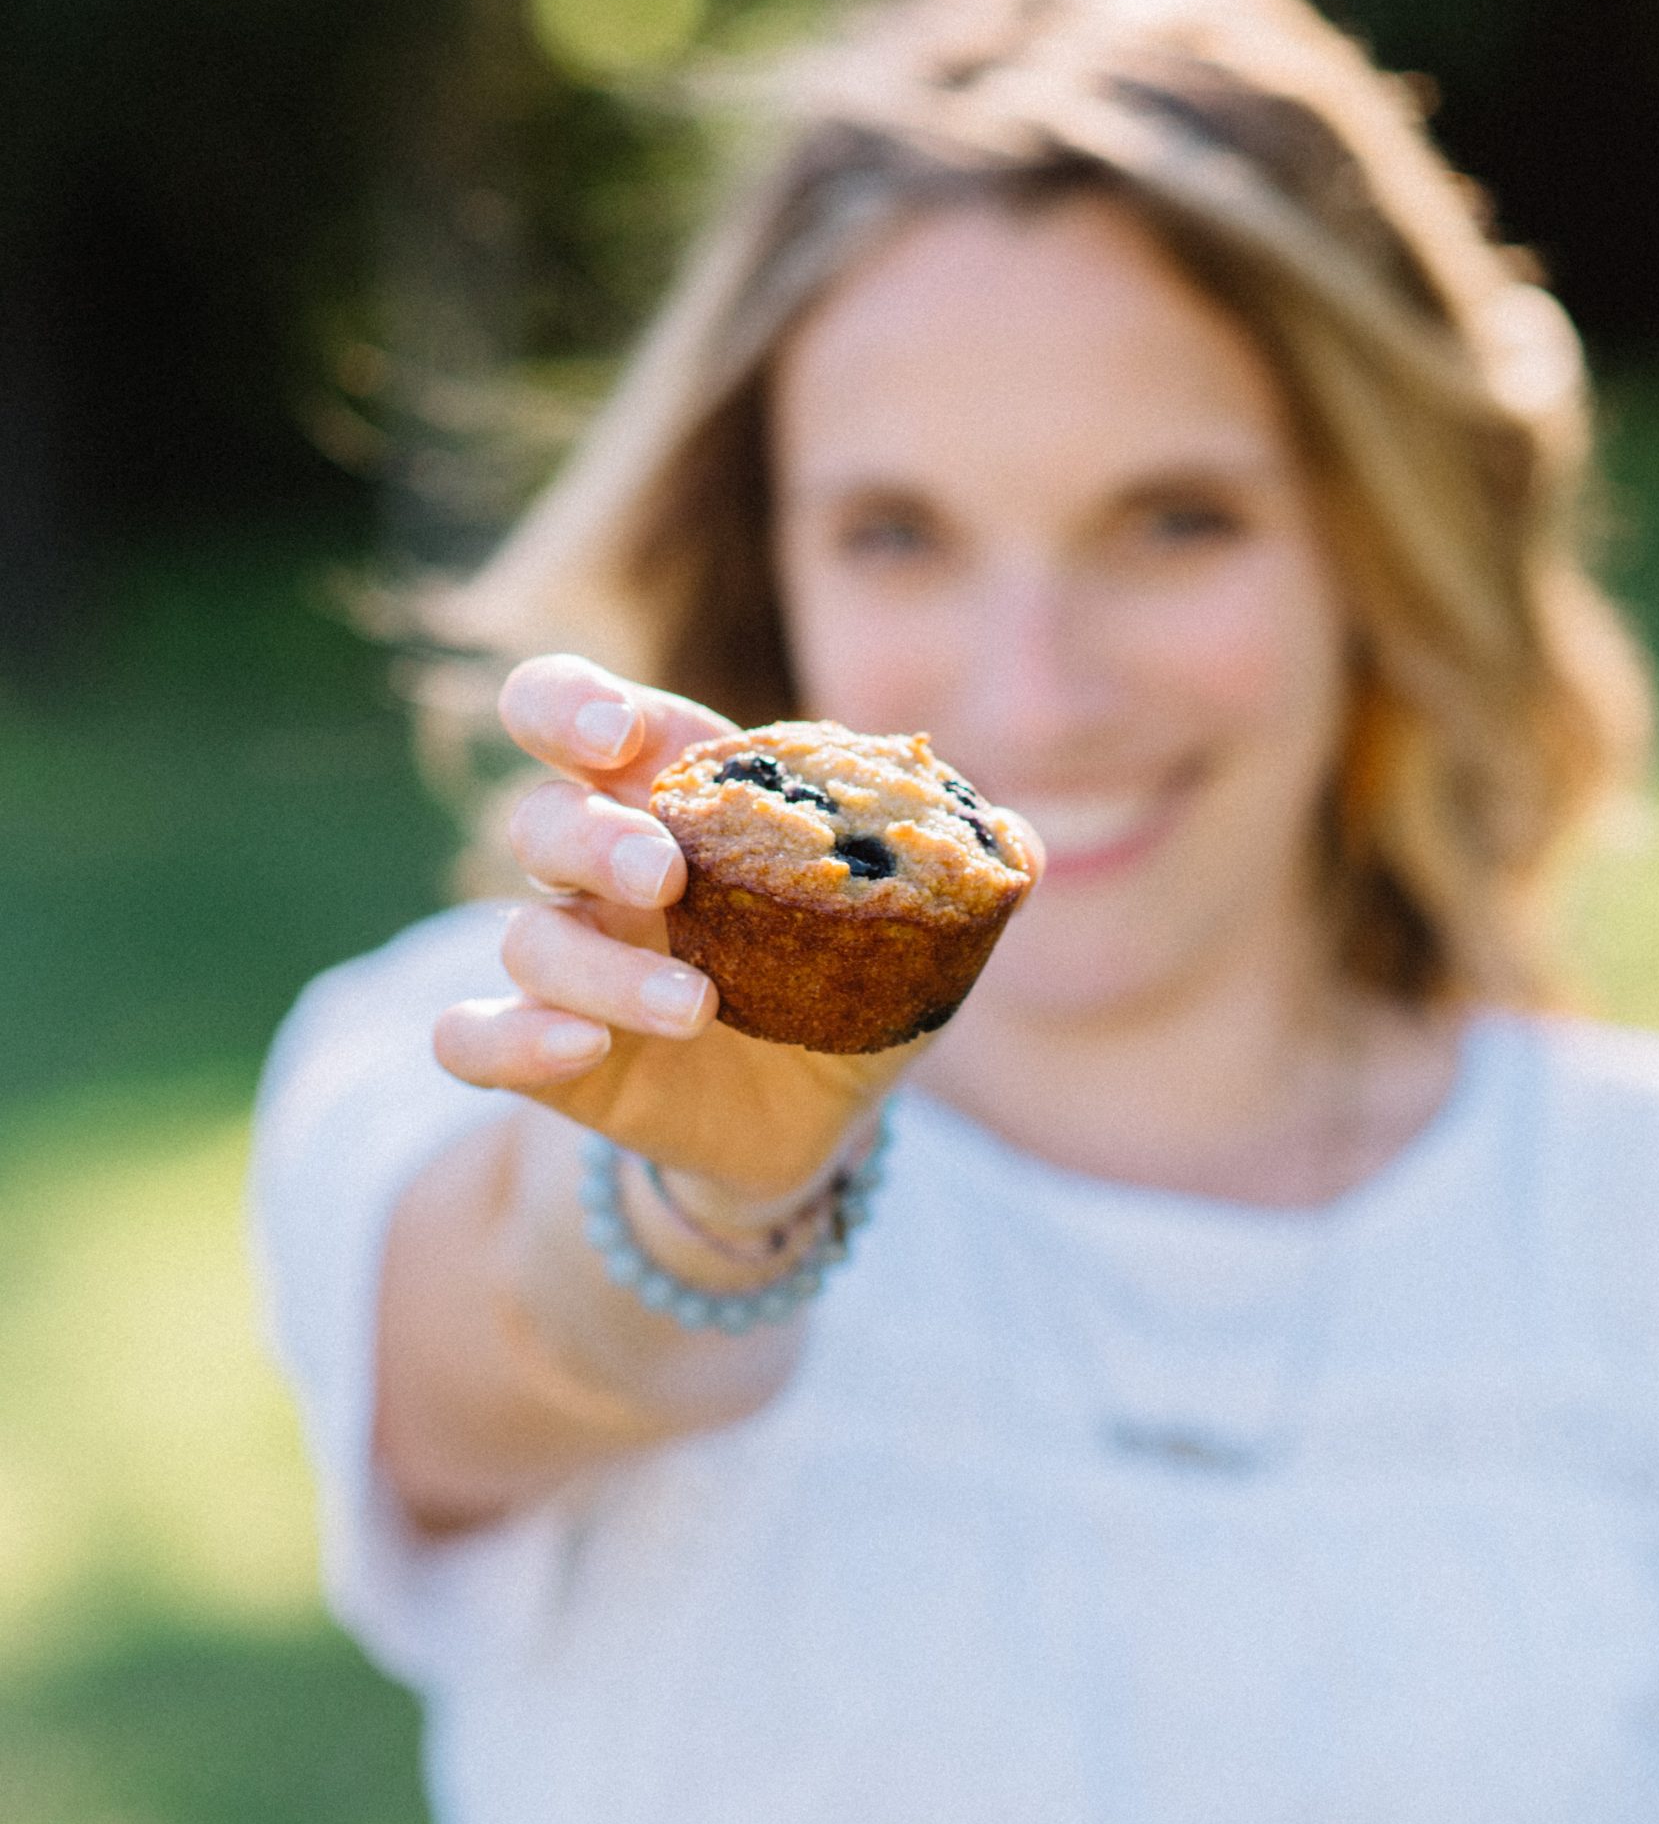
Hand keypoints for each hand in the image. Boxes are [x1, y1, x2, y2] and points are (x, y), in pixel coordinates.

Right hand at [432, 656, 931, 1202]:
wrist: (815, 1120)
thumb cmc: (854, 987)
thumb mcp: (918, 929)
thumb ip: (964, 871)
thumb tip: (1023, 844)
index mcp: (678, 801)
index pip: (574, 714)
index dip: (568, 703)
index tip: (610, 728)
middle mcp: (602, 870)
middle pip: (543, 818)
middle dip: (594, 836)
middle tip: (668, 875)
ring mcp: (570, 962)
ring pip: (526, 938)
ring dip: (599, 968)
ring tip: (695, 1008)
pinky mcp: (549, 1054)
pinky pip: (471, 1036)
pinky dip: (505, 1041)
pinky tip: (579, 1050)